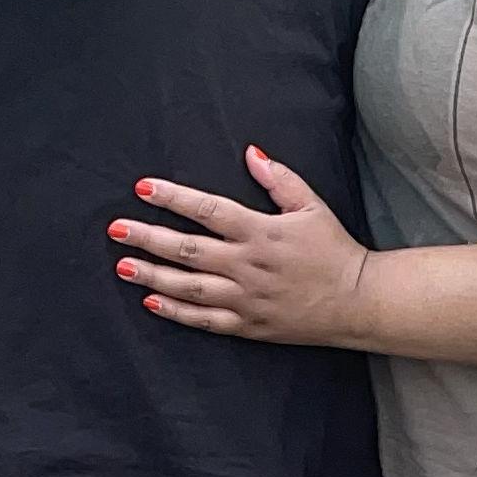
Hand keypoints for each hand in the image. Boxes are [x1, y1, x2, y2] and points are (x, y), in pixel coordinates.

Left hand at [113, 147, 378, 344]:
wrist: (360, 301)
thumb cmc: (335, 251)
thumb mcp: (313, 207)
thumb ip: (280, 180)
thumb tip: (251, 153)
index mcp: (262, 232)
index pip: (209, 210)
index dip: (174, 198)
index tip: (143, 188)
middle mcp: (248, 265)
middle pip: (187, 248)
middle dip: (147, 237)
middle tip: (117, 228)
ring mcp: (246, 297)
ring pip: (188, 285)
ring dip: (152, 274)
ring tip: (123, 264)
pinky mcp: (248, 324)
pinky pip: (204, 319)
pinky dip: (176, 311)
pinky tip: (151, 300)